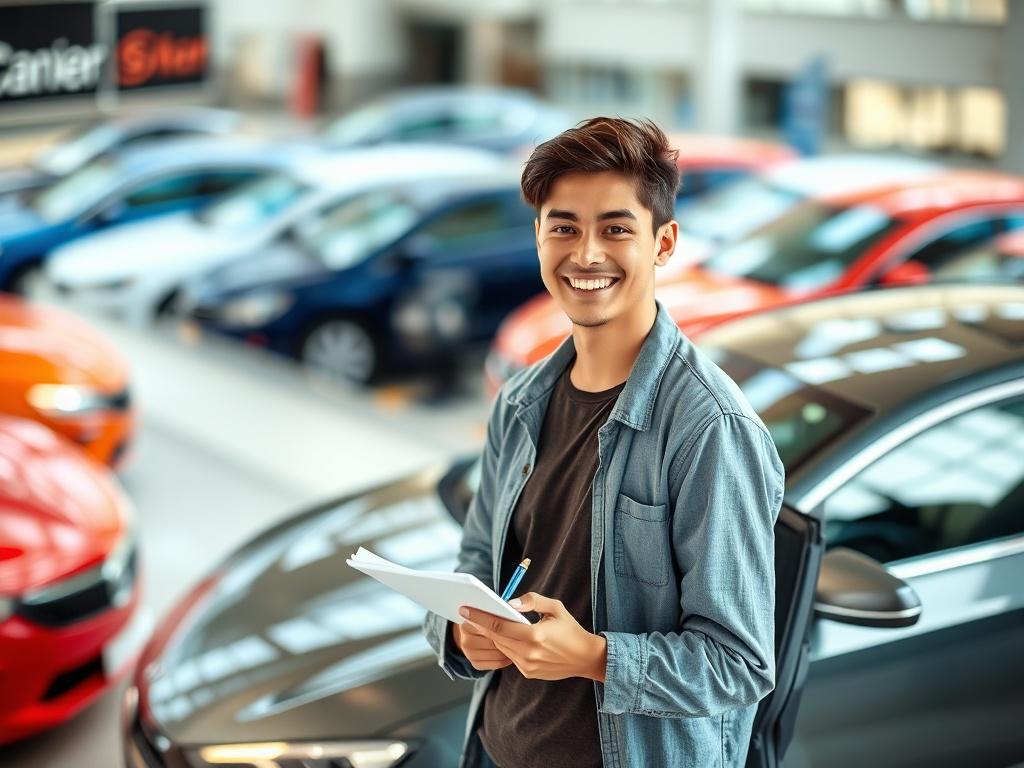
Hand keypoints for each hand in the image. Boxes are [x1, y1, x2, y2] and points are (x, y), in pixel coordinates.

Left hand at [459, 592, 606, 681]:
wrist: (586, 658)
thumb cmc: (570, 629)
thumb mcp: (555, 608)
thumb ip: (532, 601)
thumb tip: (510, 602)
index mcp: (535, 636)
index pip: (499, 626)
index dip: (480, 617)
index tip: (465, 609)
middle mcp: (529, 654)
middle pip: (496, 638)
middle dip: (481, 625)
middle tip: (468, 613)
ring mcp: (528, 666)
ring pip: (501, 648)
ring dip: (492, 635)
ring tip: (481, 622)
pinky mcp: (529, 673)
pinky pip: (510, 656)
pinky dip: (505, 645)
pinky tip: (501, 635)